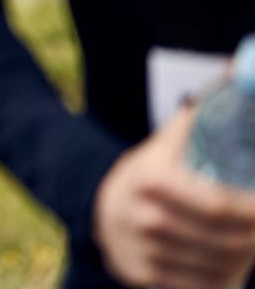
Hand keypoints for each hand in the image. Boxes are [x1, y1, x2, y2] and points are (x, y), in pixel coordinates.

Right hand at [93, 106, 254, 287]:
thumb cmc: (149, 172)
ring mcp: (144, 251)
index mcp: (152, 180)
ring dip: (245, 258)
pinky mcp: (144, 276)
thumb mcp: (165, 143)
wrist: (98, 208)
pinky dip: (224, 279)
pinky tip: (231, 264)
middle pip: (227, 241)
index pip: (219, 206)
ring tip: (250, 243)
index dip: (254, 210)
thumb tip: (232, 69)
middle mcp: (145, 218)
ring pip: (220, 267)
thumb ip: (198, 115)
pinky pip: (201, 286)